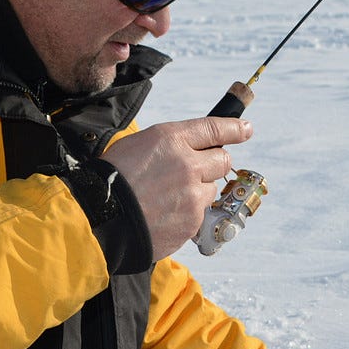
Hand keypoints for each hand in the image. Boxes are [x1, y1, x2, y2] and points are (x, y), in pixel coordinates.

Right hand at [102, 117, 252, 259]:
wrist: (102, 218)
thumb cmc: (113, 179)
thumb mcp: (138, 145)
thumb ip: (170, 145)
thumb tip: (193, 149)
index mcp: (171, 139)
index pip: (214, 128)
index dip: (233, 128)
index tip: (246, 129)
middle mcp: (188, 164)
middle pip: (222, 160)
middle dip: (213, 164)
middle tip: (194, 172)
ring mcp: (193, 194)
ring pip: (212, 189)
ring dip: (198, 191)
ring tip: (168, 197)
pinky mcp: (193, 220)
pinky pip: (201, 213)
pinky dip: (188, 213)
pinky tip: (165, 213)